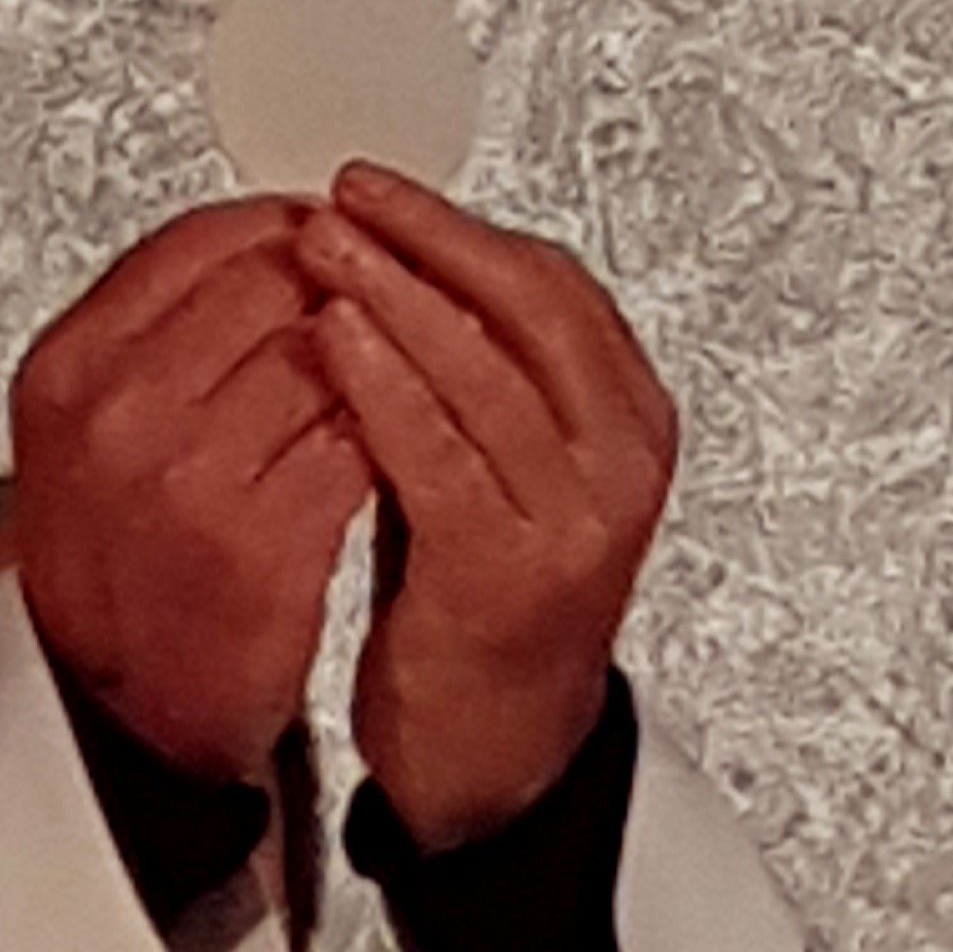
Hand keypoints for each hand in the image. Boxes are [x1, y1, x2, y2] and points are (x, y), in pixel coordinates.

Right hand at [11, 200, 375, 779]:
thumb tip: (263, 241)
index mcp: (69, 370)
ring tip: (395, 379)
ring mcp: (190, 478)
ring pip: (329, 359)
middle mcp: (120, 414)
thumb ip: (152, 332)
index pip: (201, 240)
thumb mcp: (83, 432)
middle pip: (275, 285)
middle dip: (341, 288)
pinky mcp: (264, 543)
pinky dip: (389, 434)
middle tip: (377, 309)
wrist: (115, 718)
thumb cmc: (109, 575)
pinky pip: (359, 444)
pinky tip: (395, 447)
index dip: (283, 229)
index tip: (325, 235)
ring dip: (378, 360)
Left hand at [300, 165, 677, 848]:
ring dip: (394, 295)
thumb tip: (396, 263)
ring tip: (322, 246)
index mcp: (630, 422)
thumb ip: (476, 380)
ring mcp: (574, 521)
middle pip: (528, 308)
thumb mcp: (497, 470)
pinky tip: (332, 342)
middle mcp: (619, 464)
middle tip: (347, 196)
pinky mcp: (507, 572)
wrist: (494, 761)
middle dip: (429, 239)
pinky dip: (382, 387)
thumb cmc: (481, 611)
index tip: (384, 190)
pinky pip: (440, 455)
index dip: (461, 227)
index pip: (552, 286)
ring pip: (484, 370)